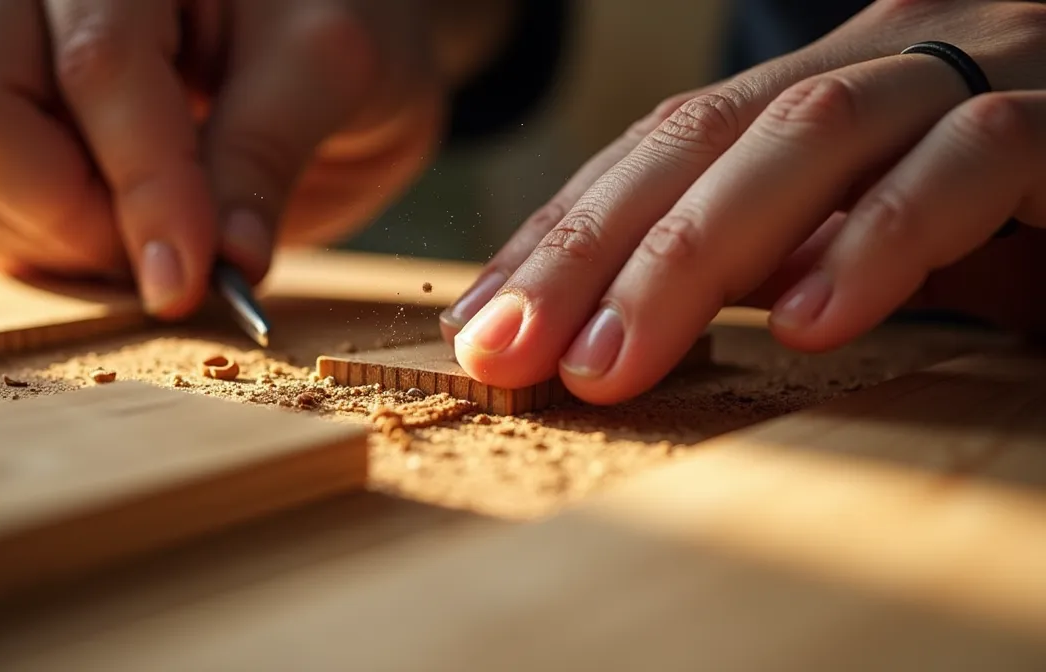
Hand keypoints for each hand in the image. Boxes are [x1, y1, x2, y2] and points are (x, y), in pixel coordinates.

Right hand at [0, 0, 445, 318]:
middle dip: (78, 214)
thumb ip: (266, 152)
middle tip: (179, 252)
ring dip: (61, 242)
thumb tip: (224, 260)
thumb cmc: (323, 26)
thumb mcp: (327, 68)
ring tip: (164, 234)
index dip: (146, 186)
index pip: (99, 66)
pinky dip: (45, 252)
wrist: (301, 38)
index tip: (193, 280)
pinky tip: (124, 233)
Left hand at [440, 0, 1045, 404]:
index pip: (654, 152)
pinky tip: (807, 321)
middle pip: (697, 141)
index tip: (480, 322)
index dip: (556, 231)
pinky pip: (973, 161)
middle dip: (586, 250)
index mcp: (816, 92)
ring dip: (691, 257)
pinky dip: (881, 238)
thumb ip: (765, 257)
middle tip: (504, 351)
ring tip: (609, 360)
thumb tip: (611, 327)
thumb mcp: (869, 238)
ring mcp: (980, 71)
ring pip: (808, 138)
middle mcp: (881, 62)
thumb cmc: (1027, 215)